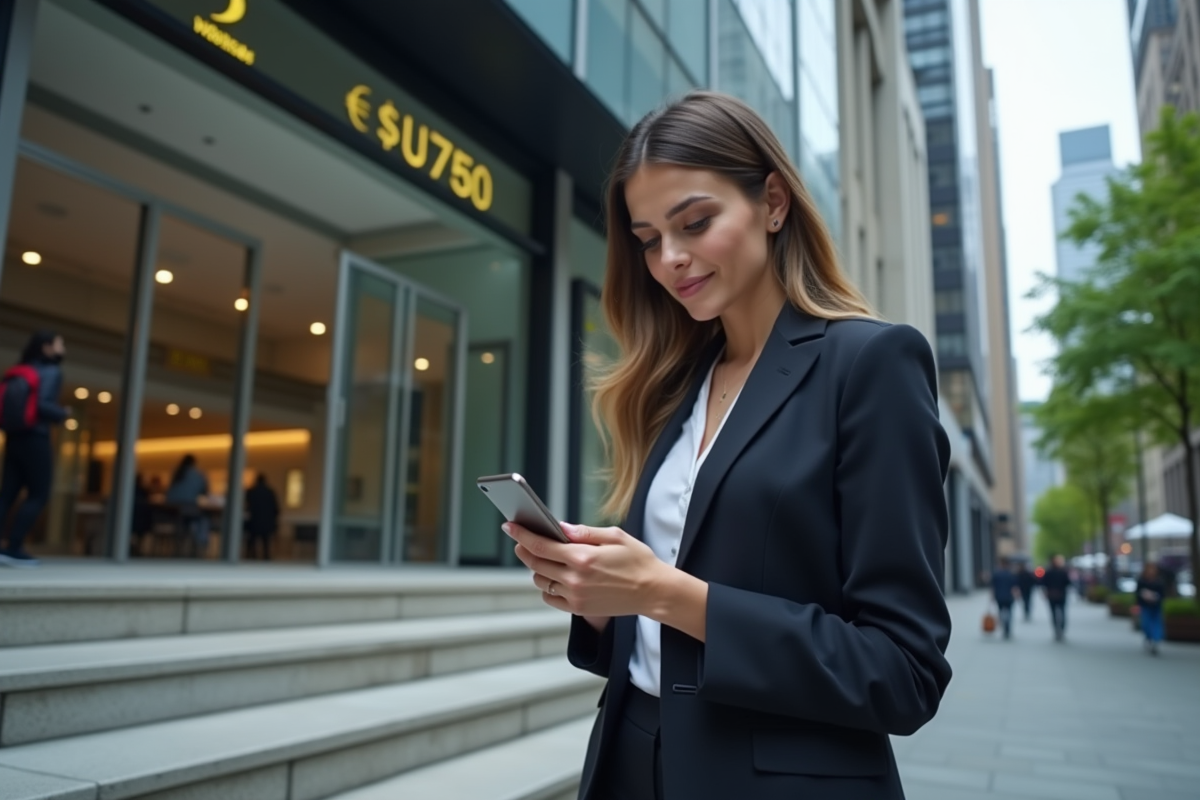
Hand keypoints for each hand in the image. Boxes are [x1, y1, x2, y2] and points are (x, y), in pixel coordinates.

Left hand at [505, 522, 668, 618]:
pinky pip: (550, 598)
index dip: (521, 535)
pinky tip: (554, 576)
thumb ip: (584, 532)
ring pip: (540, 581)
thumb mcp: (615, 536)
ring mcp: (575, 596)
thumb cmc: (638, 561)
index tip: (510, 526)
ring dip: (537, 568)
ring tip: (544, 557)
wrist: (653, 591)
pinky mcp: (578, 609)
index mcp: (583, 557)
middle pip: (535, 563)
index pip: (541, 545)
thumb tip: (560, 527)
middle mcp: (575, 579)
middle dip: (524, 549)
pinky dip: (546, 587)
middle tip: (521, 540)